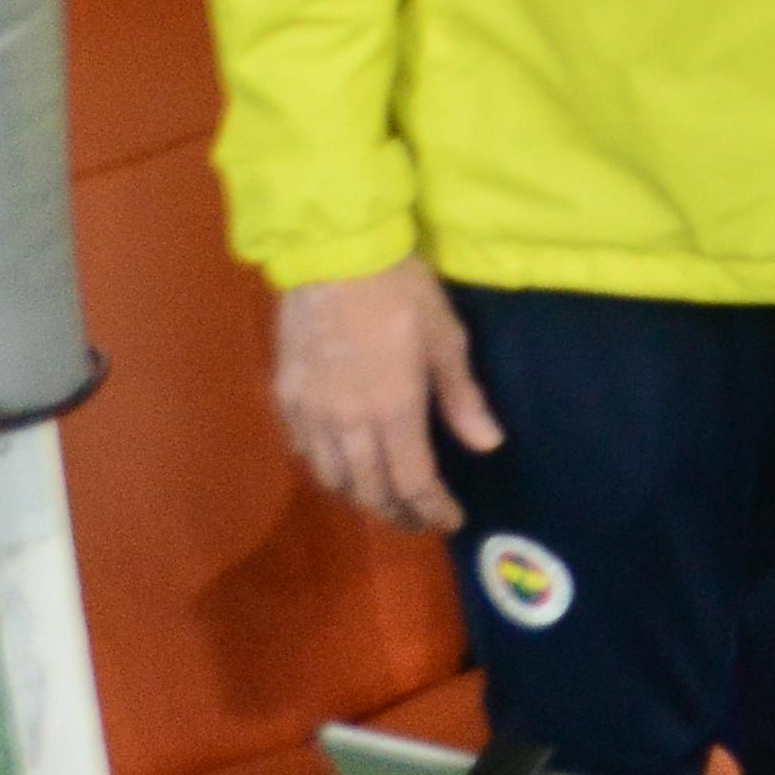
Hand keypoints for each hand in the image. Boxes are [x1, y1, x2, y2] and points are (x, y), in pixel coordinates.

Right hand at [272, 260, 501, 535]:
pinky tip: (342, 464)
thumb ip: (462, 398)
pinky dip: (326, 468)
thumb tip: (488, 445)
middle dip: (397, 513)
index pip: (413, 482)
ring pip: (332, 476)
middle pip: (370, 490)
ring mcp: (311, 411)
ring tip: (384, 500)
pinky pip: (304, 449)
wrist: (334, 253)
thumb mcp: (446, 339)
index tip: (450, 521)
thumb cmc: (401, 291)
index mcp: (394, 409)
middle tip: (418, 519)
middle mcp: (348, 421)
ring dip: (360, 496)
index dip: (432, 509)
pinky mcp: (286, 395)